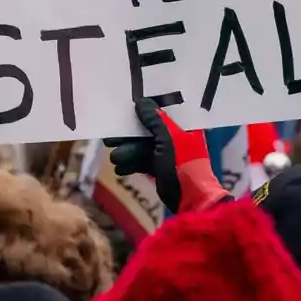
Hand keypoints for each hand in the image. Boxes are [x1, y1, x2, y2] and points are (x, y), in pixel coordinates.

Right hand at [104, 98, 225, 213]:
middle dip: (129, 136)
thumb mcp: (168, 138)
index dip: (144, 110)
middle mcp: (176, 137)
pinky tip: (120, 169)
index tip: (125, 108)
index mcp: (184, 126)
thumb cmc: (182, 164)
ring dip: (128, 152)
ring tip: (114, 158)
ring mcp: (167, 154)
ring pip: (143, 148)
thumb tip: (141, 102)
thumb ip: (154, 120)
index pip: (162, 112)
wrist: (190, 198)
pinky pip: (143, 162)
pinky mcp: (160, 169)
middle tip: (110, 138)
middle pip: (148, 131)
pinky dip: (132, 165)